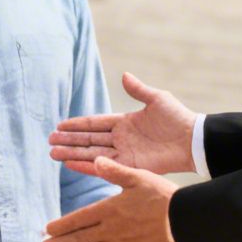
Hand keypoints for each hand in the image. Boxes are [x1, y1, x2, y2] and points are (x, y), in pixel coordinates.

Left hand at [41, 158, 177, 241]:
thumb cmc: (163, 196)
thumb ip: (114, 171)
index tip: (46, 230)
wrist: (185, 221)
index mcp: (110, 209)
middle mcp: (111, 230)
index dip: (59, 226)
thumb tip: (95, 160)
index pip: (77, 219)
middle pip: (78, 239)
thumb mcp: (139, 177)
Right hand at [50, 73, 197, 174]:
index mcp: (124, 122)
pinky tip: (71, 164)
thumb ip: (138, 90)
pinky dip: (87, 166)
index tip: (60, 126)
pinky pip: (104, 166)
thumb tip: (124, 75)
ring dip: (73, 154)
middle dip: (69, 141)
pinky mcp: (130, 166)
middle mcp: (120, 139)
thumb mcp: (157, 99)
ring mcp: (124, 153)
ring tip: (53, 154)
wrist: (192, 140)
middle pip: (89, 140)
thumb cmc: (177, 118)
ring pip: (92, 153)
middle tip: (49, 142)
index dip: (77, 125)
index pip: (94, 124)